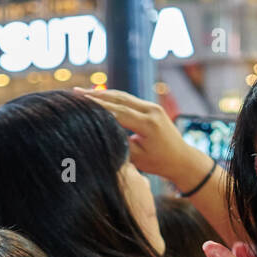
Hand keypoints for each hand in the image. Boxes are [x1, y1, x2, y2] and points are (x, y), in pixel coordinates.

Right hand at [74, 87, 209, 188]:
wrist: (182, 159)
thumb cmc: (159, 163)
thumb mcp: (137, 158)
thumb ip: (119, 143)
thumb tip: (100, 133)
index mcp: (148, 124)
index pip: (118, 112)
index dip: (97, 107)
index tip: (79, 104)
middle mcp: (151, 110)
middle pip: (119, 98)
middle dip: (96, 96)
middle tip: (75, 93)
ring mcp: (152, 106)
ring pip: (123, 96)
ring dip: (102, 94)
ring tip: (82, 93)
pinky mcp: (151, 107)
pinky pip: (128, 100)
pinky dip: (113, 99)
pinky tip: (98, 97)